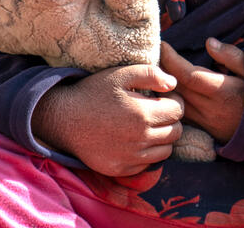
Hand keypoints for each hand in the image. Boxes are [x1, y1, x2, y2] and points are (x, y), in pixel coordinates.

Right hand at [32, 64, 184, 176]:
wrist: (64, 118)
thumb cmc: (94, 92)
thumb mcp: (121, 74)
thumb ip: (151, 75)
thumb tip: (174, 84)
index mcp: (143, 114)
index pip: (178, 111)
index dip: (175, 101)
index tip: (164, 97)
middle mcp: (140, 139)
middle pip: (176, 133)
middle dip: (171, 120)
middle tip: (156, 111)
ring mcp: (130, 157)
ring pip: (165, 151)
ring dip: (162, 138)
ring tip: (147, 125)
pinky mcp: (120, 169)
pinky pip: (146, 165)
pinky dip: (146, 153)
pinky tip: (133, 139)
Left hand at [160, 39, 243, 142]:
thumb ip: (231, 56)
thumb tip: (209, 43)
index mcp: (222, 91)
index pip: (188, 75)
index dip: (171, 60)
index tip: (163, 45)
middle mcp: (210, 109)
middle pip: (176, 89)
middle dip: (162, 71)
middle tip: (154, 54)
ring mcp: (206, 122)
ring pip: (175, 104)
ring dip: (163, 88)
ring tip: (156, 70)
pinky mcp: (205, 131)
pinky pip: (181, 115)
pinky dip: (172, 102)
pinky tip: (166, 91)